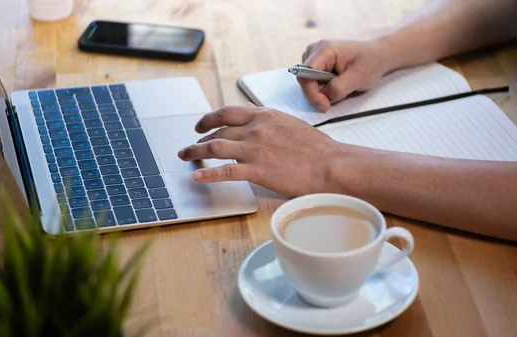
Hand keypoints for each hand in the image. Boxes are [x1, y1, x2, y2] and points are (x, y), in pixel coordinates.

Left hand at [177, 106, 343, 195]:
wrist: (330, 165)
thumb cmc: (317, 149)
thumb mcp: (291, 125)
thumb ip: (271, 125)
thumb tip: (260, 130)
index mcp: (265, 115)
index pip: (228, 112)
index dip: (209, 118)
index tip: (201, 125)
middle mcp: (256, 128)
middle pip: (218, 131)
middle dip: (199, 139)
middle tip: (190, 145)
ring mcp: (254, 149)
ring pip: (214, 148)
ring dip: (195, 152)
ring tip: (185, 157)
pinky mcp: (256, 170)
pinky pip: (224, 172)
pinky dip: (207, 174)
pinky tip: (197, 177)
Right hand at [299, 39, 391, 110]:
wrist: (377, 55)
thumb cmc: (370, 63)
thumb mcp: (357, 78)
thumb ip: (338, 88)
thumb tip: (323, 97)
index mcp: (325, 49)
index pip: (305, 75)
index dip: (312, 93)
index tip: (325, 105)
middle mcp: (315, 49)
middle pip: (304, 79)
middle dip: (317, 94)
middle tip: (332, 102)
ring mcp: (314, 55)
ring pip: (307, 81)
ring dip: (320, 90)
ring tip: (339, 87)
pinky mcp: (316, 61)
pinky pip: (311, 80)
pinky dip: (321, 87)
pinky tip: (335, 83)